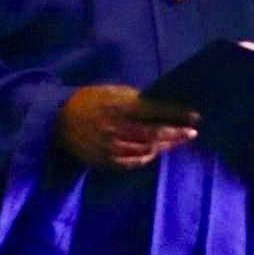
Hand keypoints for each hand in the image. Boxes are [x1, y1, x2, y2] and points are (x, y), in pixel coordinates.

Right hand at [55, 86, 198, 169]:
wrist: (57, 120)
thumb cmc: (88, 101)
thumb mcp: (111, 92)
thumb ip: (134, 99)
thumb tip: (161, 106)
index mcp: (118, 107)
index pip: (154, 110)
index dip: (176, 114)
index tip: (196, 116)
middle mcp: (115, 128)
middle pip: (154, 134)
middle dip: (176, 134)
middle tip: (192, 132)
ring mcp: (110, 147)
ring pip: (146, 150)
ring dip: (164, 146)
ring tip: (176, 141)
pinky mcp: (105, 160)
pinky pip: (133, 162)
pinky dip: (147, 157)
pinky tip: (156, 151)